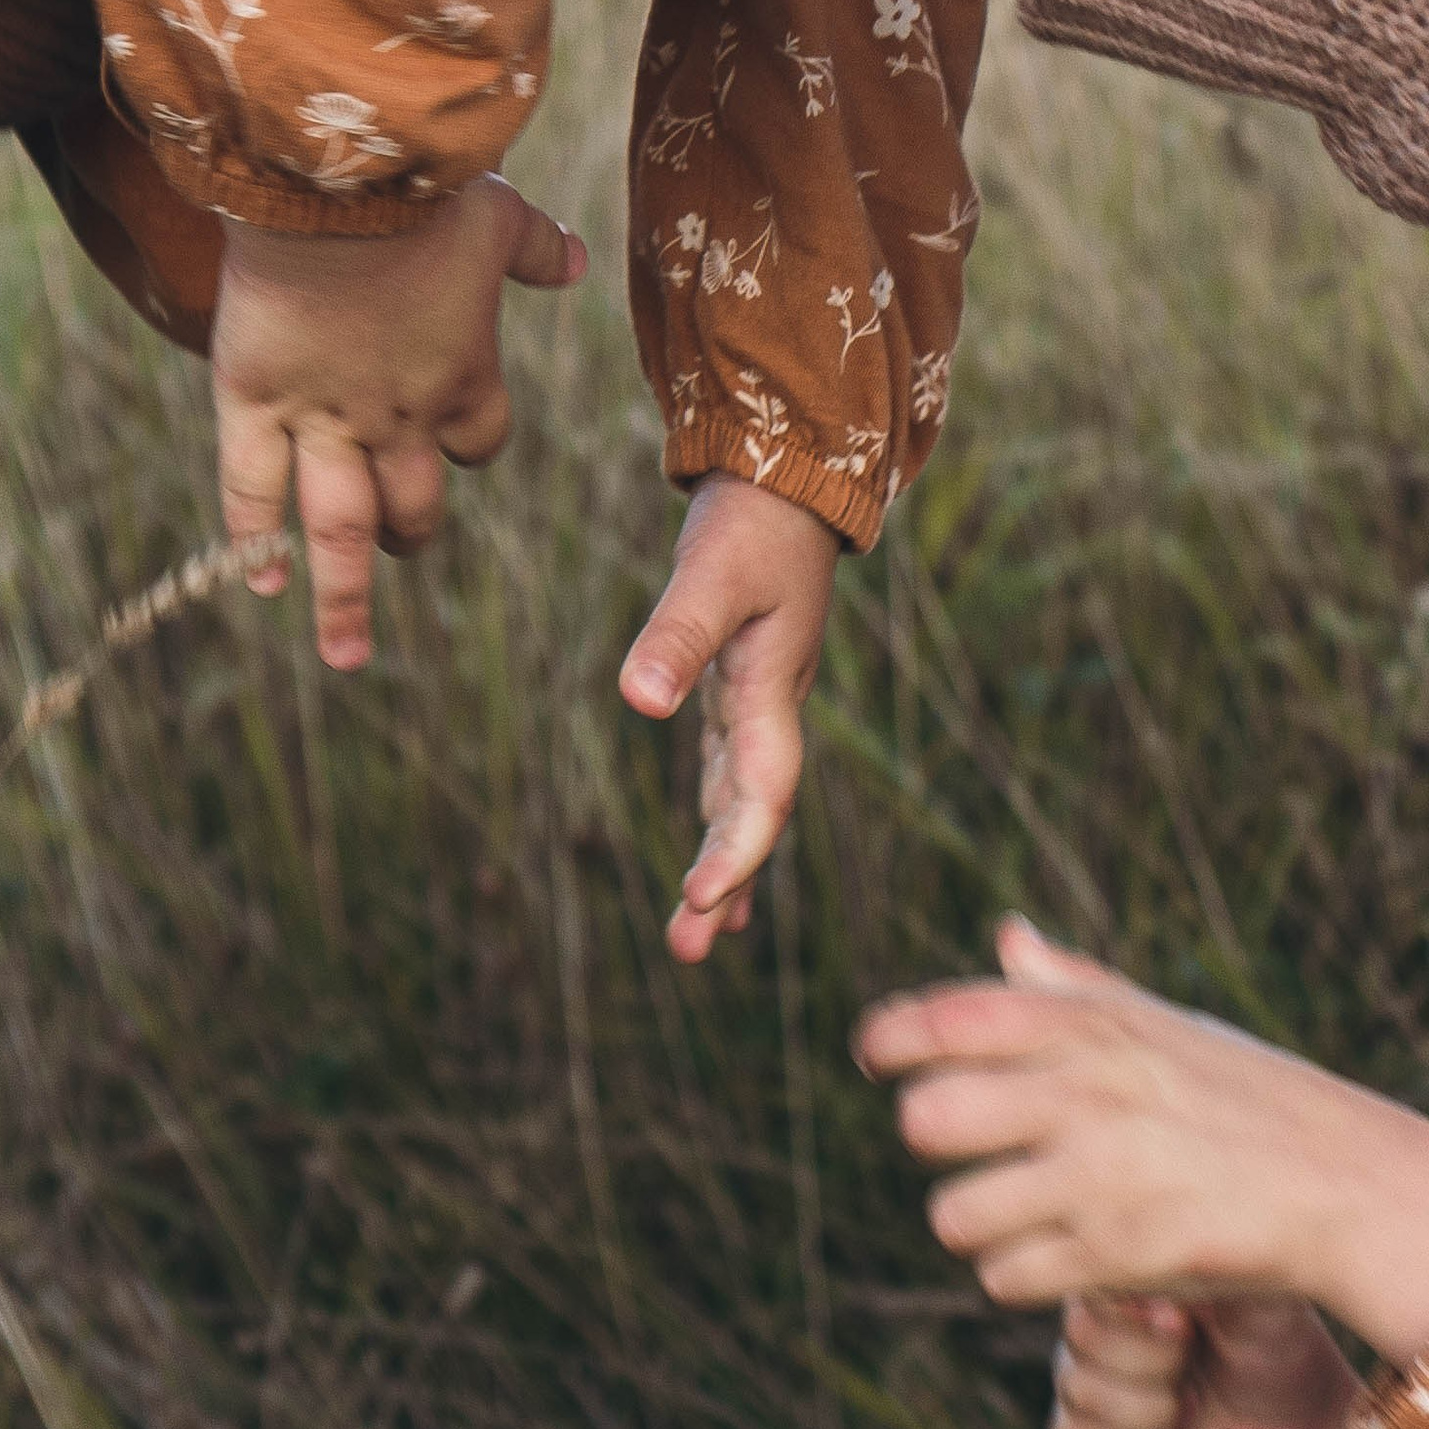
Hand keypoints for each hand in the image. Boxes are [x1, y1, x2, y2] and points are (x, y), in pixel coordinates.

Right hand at [212, 174, 585, 670]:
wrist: (336, 182)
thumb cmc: (423, 191)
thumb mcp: (496, 212)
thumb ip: (535, 247)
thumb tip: (575, 261)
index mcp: (466, 378)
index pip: (479, 443)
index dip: (469, 445)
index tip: (456, 442)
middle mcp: (402, 416)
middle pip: (415, 501)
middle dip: (412, 530)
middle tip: (405, 545)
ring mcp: (327, 417)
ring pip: (340, 525)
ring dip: (344, 595)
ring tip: (347, 653)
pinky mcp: (256, 401)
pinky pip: (254, 487)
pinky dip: (255, 539)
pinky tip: (263, 582)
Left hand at [623, 474, 841, 959]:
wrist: (791, 479)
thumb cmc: (753, 524)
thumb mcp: (709, 574)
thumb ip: (676, 637)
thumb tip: (637, 702)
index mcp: (772, 691)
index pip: (762, 792)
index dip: (735, 851)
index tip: (696, 900)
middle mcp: (773, 708)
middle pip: (755, 813)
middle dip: (726, 881)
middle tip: (687, 948)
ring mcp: (762, 702)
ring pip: (745, 802)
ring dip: (724, 865)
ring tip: (696, 936)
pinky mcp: (743, 689)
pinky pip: (734, 775)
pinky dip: (720, 822)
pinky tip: (706, 861)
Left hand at [854, 918, 1428, 1365]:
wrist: (1346, 1182)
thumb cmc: (1250, 1095)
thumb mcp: (1165, 1024)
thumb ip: (1073, 988)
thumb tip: (1007, 936)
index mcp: (1095, 1024)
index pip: (949, 1017)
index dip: (892, 1038)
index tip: (877, 1057)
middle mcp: (1087, 1090)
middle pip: (927, 1120)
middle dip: (936, 1143)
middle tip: (976, 1150)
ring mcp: (1099, 1174)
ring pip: (954, 1214)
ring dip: (978, 1224)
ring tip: (1026, 1214)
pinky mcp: (1115, 1254)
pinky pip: (1004, 1277)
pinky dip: (1023, 1274)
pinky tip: (1067, 1256)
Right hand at [1051, 1292, 1428, 1428]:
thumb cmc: (1279, 1347)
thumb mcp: (1255, 1292)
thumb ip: (1201, 1263)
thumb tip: (1143, 1262)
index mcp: (1130, 1271)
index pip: (1090, 1270)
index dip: (1134, 1307)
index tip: (1186, 1323)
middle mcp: (1099, 1322)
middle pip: (1080, 1333)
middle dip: (1154, 1359)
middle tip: (1198, 1362)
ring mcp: (1087, 1381)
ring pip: (1078, 1391)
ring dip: (1152, 1409)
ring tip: (1194, 1404)